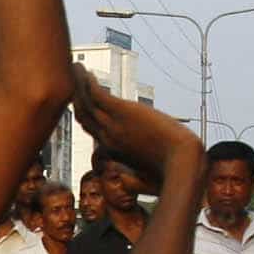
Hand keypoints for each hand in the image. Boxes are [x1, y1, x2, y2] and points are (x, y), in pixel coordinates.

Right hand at [67, 75, 198, 193]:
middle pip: (84, 116)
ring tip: (74, 69)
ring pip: (86, 103)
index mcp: (114, 150)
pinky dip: (88, 83)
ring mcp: (113, 125)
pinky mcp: (121, 112)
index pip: (92, 130)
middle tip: (71, 83)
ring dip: (78, 85)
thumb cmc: (170, 173)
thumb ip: (133, 181)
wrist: (182, 163)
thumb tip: (126, 184)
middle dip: (76, 99)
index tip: (82, 102)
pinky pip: (97, 94)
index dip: (85, 116)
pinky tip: (85, 71)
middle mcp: (108, 137)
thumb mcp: (147, 179)